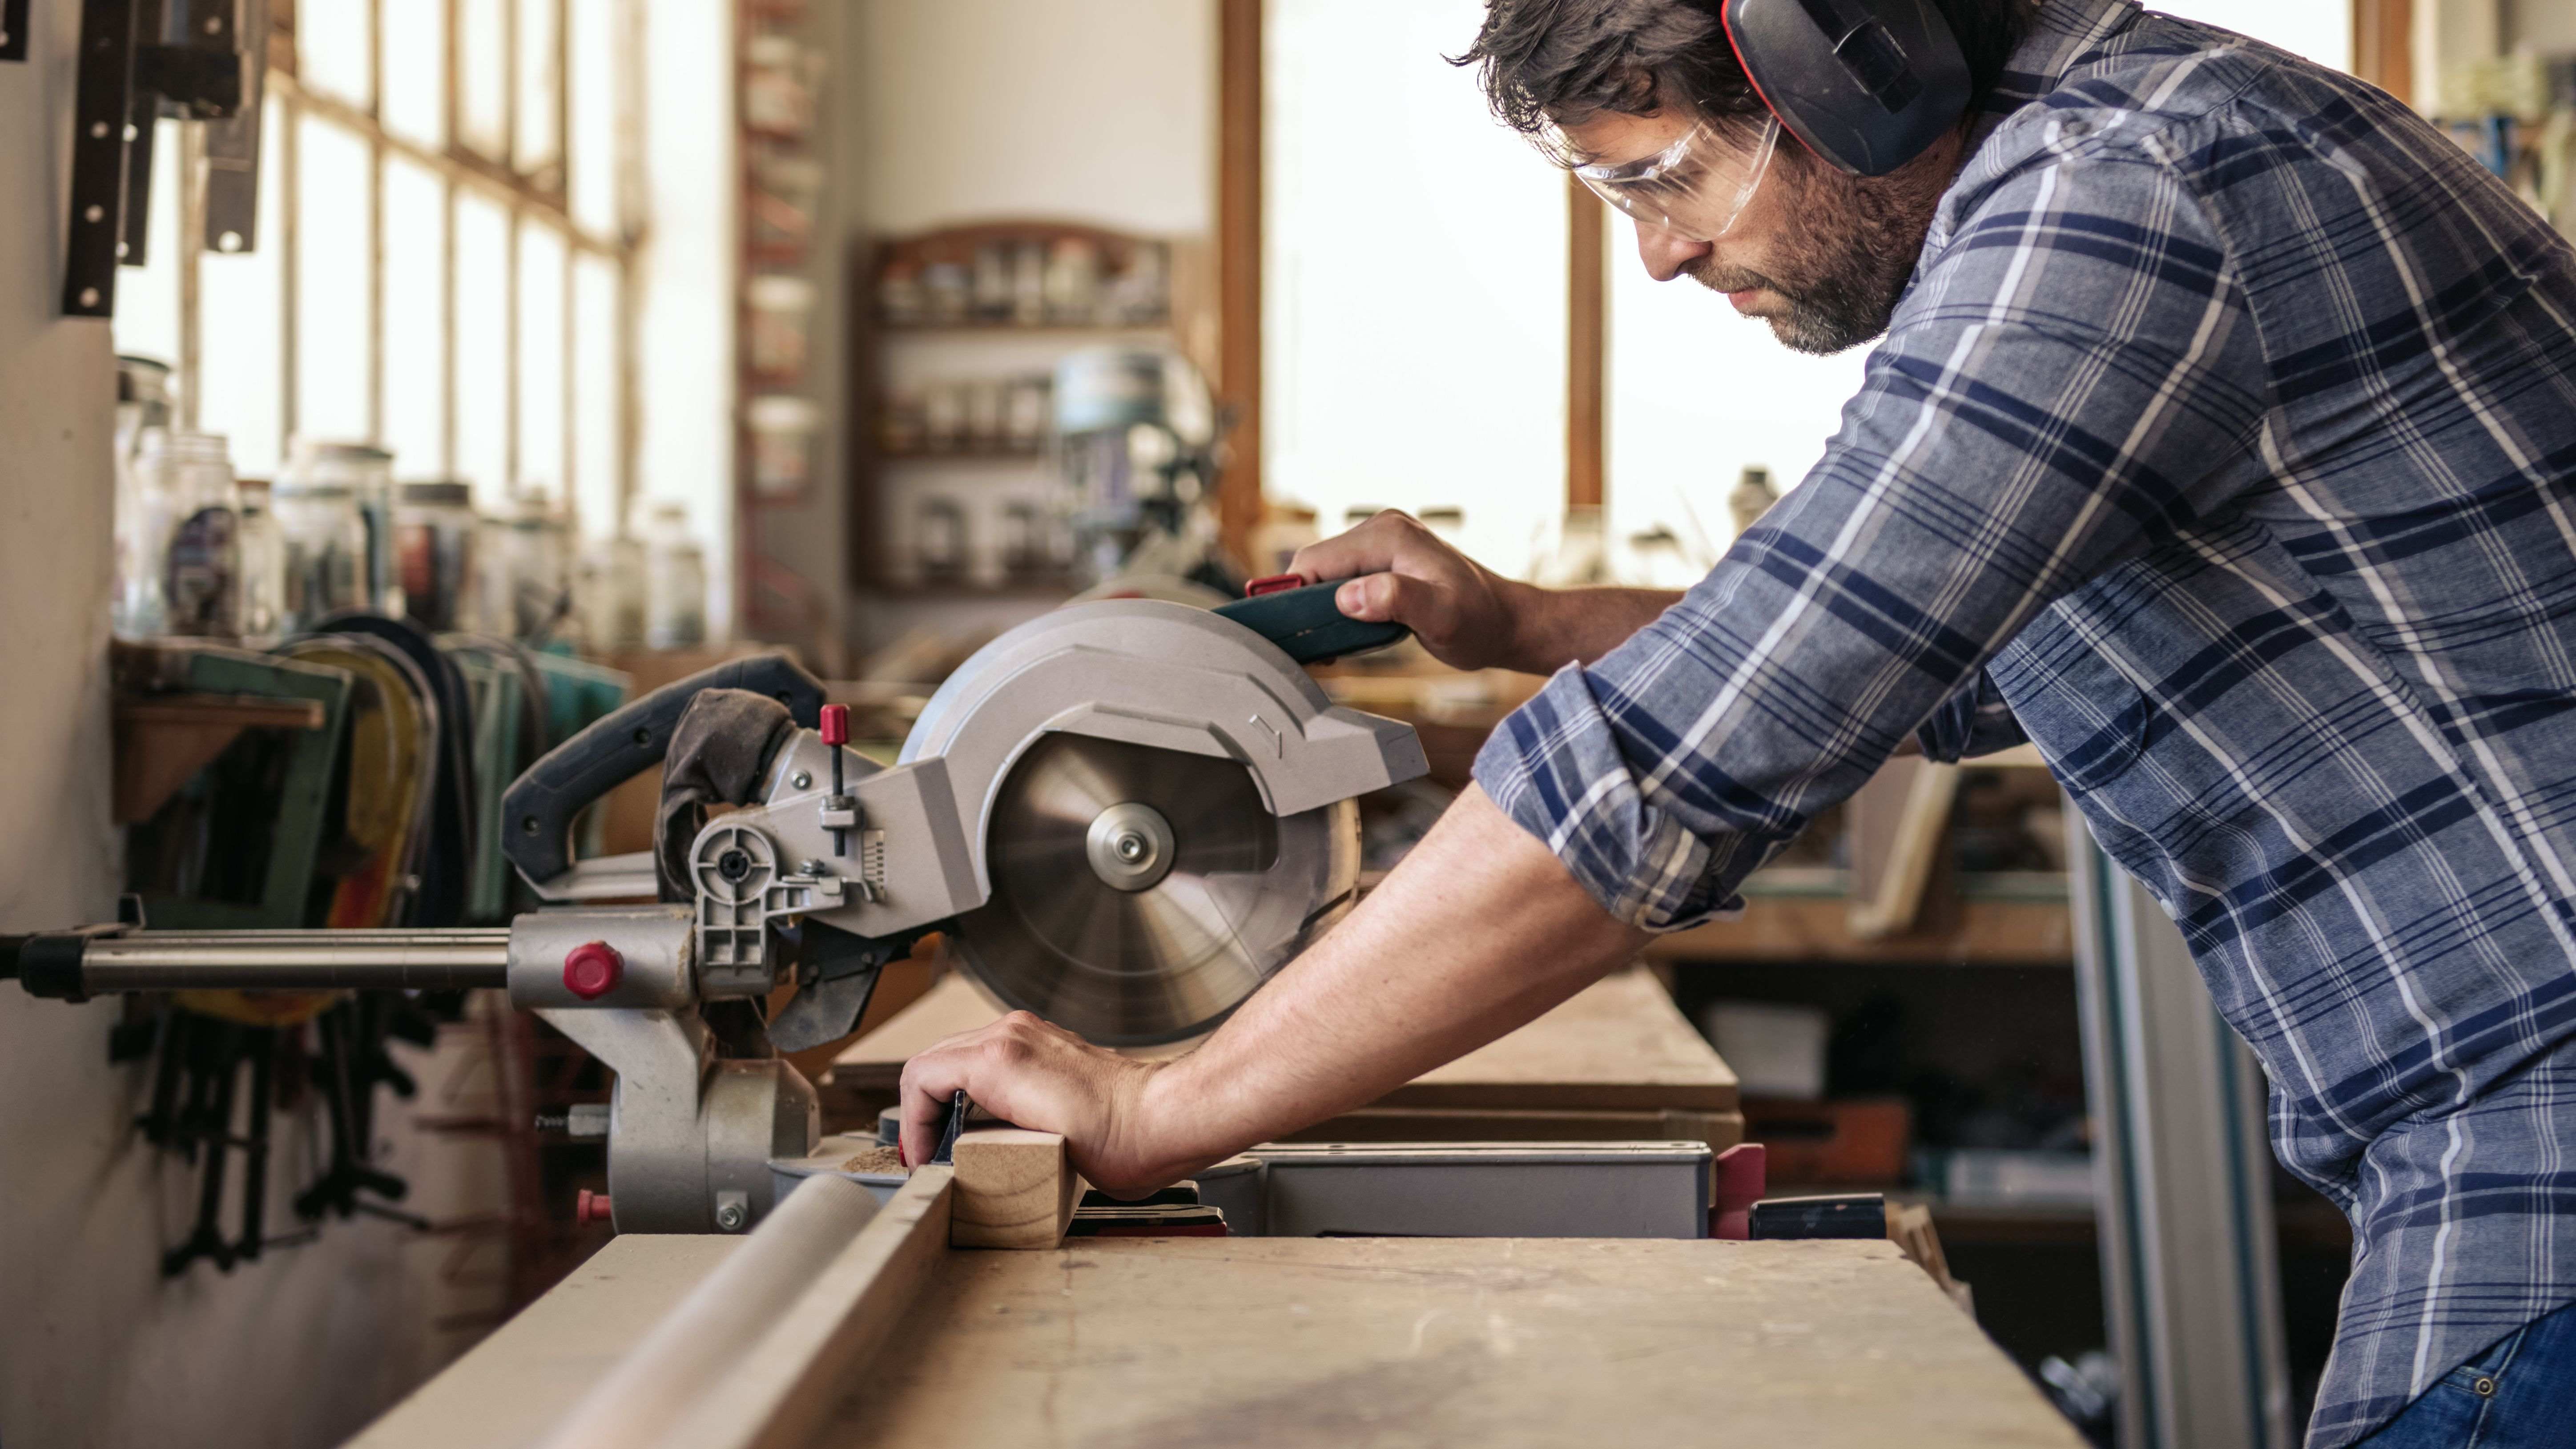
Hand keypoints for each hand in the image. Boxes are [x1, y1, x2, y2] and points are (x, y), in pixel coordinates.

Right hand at [895, 1009, 1177, 1194]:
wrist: (1164, 1120)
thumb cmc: (1117, 1143)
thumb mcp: (1030, 1153)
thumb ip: (982, 1145)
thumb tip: (958, 1160)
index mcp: (998, 1058)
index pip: (921, 1077)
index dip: (912, 1123)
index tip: (921, 1157)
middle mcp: (1012, 1035)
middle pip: (935, 1061)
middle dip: (923, 1108)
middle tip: (926, 1151)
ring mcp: (1032, 1034)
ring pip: (961, 1054)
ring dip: (947, 1094)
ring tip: (949, 1137)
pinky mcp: (1049, 1043)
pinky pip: (991, 1054)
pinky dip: (975, 1083)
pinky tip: (984, 1117)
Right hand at [1288, 510, 1532, 672]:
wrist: (1504, 622)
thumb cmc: (1479, 621)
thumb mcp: (1442, 617)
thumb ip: (1396, 600)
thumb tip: (1348, 597)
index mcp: (1387, 535)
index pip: (1315, 560)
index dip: (1296, 598)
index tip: (1299, 636)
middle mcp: (1380, 529)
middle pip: (1315, 566)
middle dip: (1307, 605)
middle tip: (1320, 648)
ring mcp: (1382, 543)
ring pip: (1326, 574)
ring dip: (1321, 608)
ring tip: (1335, 644)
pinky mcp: (1384, 559)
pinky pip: (1343, 578)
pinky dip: (1337, 605)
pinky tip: (1349, 631)